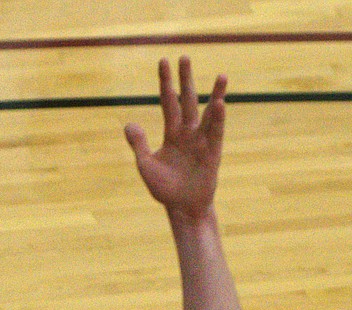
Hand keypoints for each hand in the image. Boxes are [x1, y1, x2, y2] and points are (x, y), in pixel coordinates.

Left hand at [125, 56, 225, 220]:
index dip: (165, 82)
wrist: (182, 209)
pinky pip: (216, 133)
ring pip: (209, 113)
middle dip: (186, 79)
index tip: (163, 61)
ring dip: (215, 95)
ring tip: (221, 76)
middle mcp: (188, 133)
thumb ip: (139, 144)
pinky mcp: (212, 154)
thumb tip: (129, 124)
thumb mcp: (146, 166)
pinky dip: (218, 119)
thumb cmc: (165, 189)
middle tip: (185, 57)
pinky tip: (220, 103)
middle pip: (187, 100)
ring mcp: (202, 142)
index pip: (168, 102)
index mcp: (172, 133)